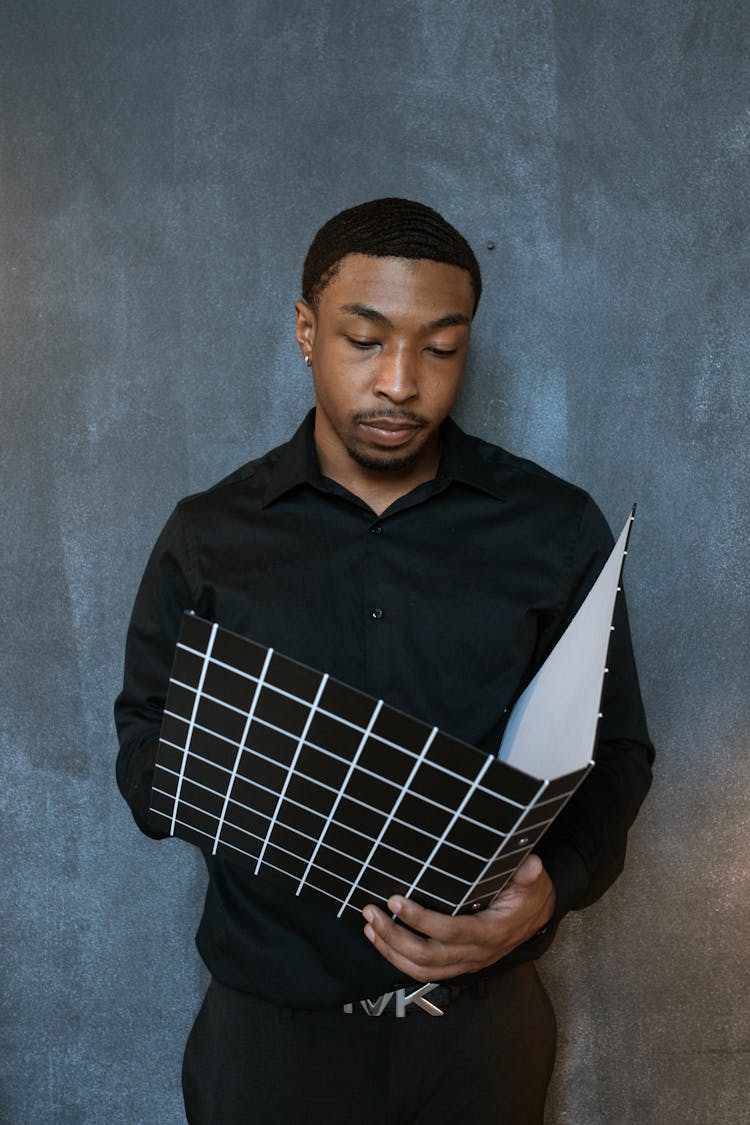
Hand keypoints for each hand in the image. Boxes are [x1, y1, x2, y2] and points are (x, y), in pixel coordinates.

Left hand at [361, 853, 555, 981]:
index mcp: (491, 933)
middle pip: (427, 955)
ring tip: (370, 926)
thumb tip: (531, 864)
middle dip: (395, 936)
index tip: (397, 901)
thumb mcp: (533, 883)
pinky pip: (424, 972)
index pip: (450, 932)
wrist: (535, 917)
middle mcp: (476, 954)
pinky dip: (399, 959)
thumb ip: (529, 875)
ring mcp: (466, 963)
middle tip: (372, 912)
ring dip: (391, 949)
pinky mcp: (457, 965)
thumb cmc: (528, 897)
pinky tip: (381, 941)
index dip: (421, 919)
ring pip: (421, 969)